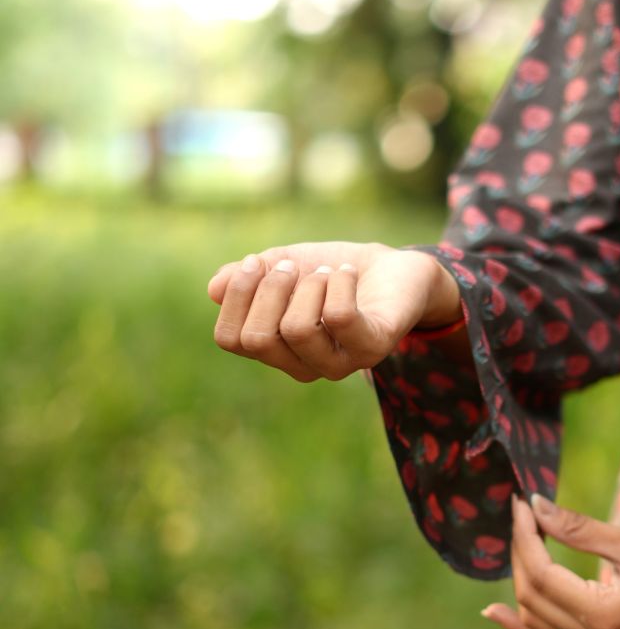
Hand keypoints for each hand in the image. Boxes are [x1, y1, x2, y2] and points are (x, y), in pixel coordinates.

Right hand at [206, 242, 461, 382]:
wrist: (395, 268)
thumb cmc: (334, 272)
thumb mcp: (282, 266)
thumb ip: (248, 278)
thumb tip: (214, 288)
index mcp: (277, 350)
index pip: (231, 339)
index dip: (236, 296)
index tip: (255, 262)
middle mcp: (305, 366)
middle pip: (257, 339)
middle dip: (269, 289)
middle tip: (293, 266)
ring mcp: (340, 362)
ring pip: (296, 330)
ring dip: (307, 286)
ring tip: (327, 272)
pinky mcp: (373, 347)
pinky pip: (339, 318)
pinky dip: (337, 283)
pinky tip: (347, 273)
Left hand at [480, 493, 619, 628]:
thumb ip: (579, 528)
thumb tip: (535, 505)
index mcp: (602, 615)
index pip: (541, 574)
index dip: (525, 535)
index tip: (521, 502)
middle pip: (531, 595)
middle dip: (521, 551)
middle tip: (523, 511)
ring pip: (535, 618)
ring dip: (520, 579)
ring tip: (517, 539)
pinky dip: (522, 621)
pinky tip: (495, 611)